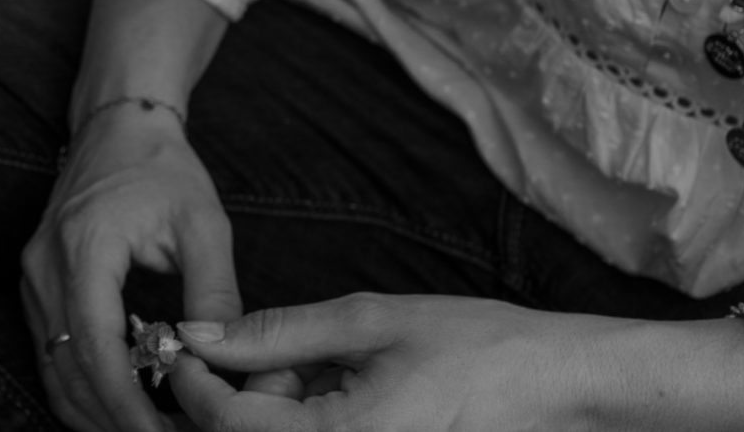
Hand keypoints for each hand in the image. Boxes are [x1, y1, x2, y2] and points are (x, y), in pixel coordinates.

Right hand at [22, 99, 241, 431]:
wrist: (117, 126)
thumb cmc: (162, 169)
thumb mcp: (204, 224)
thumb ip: (214, 294)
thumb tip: (217, 362)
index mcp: (84, 247)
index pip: (95, 346)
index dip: (126, 404)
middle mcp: (45, 266)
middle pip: (67, 369)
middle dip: (114, 420)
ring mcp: (33, 277)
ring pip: (53, 369)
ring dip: (95, 412)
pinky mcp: (36, 285)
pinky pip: (51, 353)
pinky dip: (82, 388)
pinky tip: (123, 406)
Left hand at [166, 296, 721, 431]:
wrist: (561, 389)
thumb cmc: (479, 350)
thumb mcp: (369, 322)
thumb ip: (276, 334)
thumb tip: (201, 334)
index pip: (229, 425)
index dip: (194, 382)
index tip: (183, 339)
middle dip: (240, 390)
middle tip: (270, 344)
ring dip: (276, 401)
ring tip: (325, 359)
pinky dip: (309, 411)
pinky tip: (340, 381)